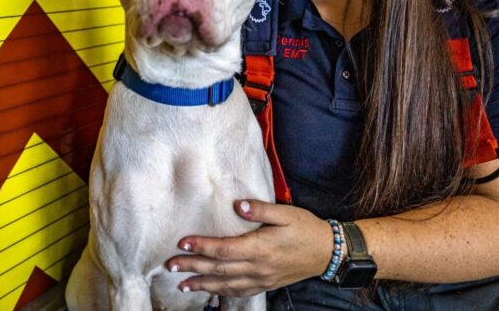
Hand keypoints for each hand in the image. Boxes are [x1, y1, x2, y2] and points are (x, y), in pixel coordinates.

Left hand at [165, 199, 333, 297]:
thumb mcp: (286, 213)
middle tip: (170, 266)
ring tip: (183, 285)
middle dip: (193, 268)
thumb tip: (236, 205)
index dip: (201, 246)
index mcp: (260, 248)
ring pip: (226, 285)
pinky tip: (211, 292)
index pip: (223, 250)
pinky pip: (240, 292)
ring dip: (203, 285)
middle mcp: (258, 267)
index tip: (181, 243)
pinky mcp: (266, 284)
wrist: (328, 253)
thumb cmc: (306, 228)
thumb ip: (260, 209)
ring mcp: (262, 279)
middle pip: (219, 269)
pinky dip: (222, 292)